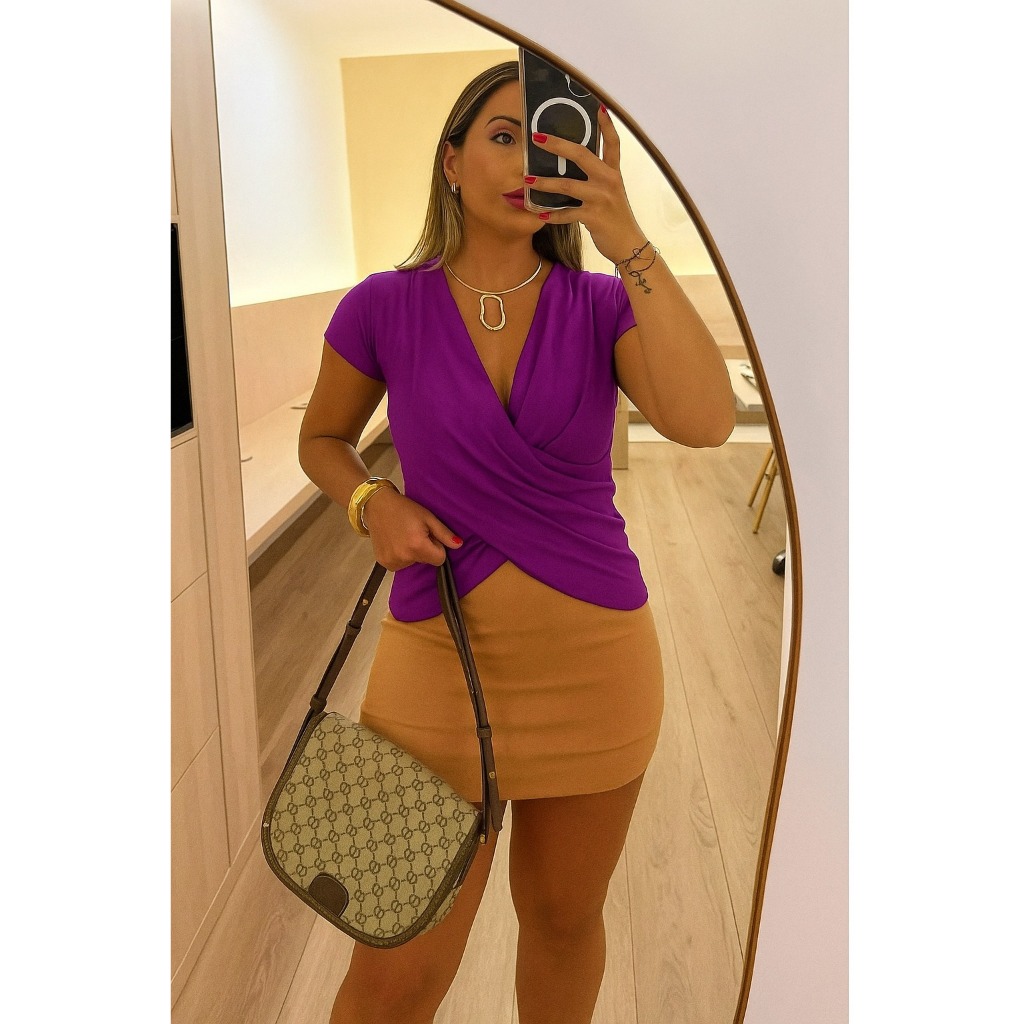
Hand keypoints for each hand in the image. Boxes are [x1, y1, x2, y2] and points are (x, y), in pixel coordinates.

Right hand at [361, 486, 462, 570]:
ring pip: (413, 563)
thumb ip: (444, 533)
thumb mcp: (428, 517)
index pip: (439, 560)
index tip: (428, 535)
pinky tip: (394, 542)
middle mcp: (404, 557)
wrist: (376, 505)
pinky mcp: (383, 563)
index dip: (437, 547)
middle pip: (426, 561)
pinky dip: (400, 555)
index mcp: (417, 546)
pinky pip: (400, 564)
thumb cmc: (404, 508)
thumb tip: (459, 545)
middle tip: (413, 532)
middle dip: (424, 549)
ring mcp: (392, 561)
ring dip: (411, 552)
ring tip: (402, 535)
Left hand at [527, 107, 646, 263]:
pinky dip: (552, 215)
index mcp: (613, 172)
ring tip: (527, 181)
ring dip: (545, 183)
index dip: (606, 124)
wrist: (628, 244)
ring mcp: (601, 198)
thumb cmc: (615, 217)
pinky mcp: (594, 216)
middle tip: (537, 138)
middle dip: (557, 145)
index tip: (598, 106)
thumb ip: (597, 177)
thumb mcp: (611, 192)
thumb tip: (573, 164)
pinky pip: (567, 214)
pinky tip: (540, 214)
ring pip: (567, 185)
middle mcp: (608, 180)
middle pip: (581, 155)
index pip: (612, 143)